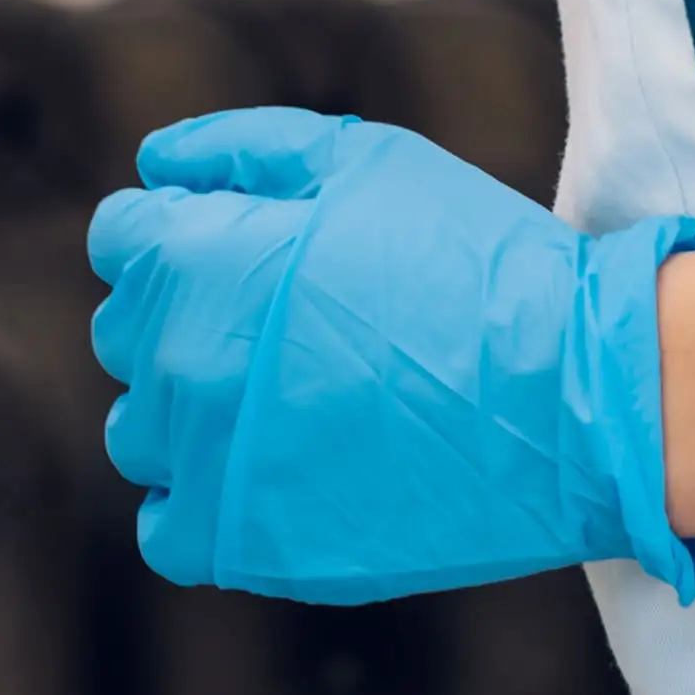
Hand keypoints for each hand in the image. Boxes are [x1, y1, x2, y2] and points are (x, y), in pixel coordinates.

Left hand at [85, 108, 694, 603]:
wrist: (574, 398)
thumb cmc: (477, 264)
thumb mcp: (365, 160)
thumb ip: (239, 149)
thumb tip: (151, 165)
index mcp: (200, 259)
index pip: (120, 237)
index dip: (184, 230)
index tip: (254, 249)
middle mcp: (180, 361)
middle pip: (128, 330)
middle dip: (191, 313)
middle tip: (296, 323)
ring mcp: (208, 462)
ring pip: (141, 431)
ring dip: (191, 410)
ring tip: (292, 400)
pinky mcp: (247, 545)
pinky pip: (166, 528)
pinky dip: (198, 503)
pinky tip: (268, 473)